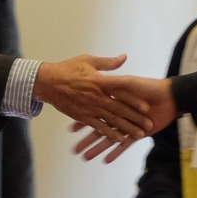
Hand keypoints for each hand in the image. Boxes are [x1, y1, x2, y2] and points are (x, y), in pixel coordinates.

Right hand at [35, 55, 154, 139]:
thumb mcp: (88, 60)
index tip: (147, 107)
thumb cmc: (68, 68)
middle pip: (120, 109)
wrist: (47, 82)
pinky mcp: (82, 116)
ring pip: (111, 120)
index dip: (134, 100)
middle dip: (136, 118)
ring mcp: (89, 108)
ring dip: (126, 128)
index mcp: (99, 82)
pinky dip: (109, 134)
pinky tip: (120, 139)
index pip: (121, 92)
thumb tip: (124, 58)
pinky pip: (98, 127)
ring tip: (140, 135)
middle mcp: (96, 97)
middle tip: (149, 124)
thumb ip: (107, 62)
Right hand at [69, 77, 173, 161]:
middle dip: (86, 140)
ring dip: (98, 149)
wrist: (171, 96)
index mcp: (113, 103)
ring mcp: (126, 125)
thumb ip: (114, 83)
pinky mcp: (136, 134)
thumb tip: (95, 87)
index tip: (71, 130)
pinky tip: (105, 160)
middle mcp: (117, 114)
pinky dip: (116, 152)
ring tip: (85, 158)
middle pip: (99, 129)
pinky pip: (125, 145)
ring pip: (109, 138)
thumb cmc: (149, 85)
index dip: (83, 121)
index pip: (93, 114)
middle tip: (75, 151)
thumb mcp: (128, 82)